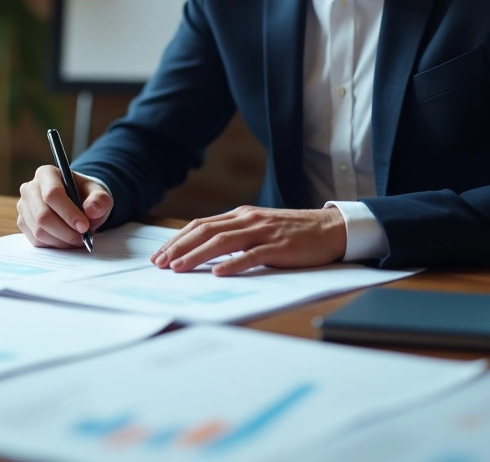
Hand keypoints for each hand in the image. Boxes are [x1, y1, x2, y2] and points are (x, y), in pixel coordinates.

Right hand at [17, 165, 112, 247]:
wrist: (77, 202)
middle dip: (66, 231)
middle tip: (83, 238)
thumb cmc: (86, 195)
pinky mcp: (23, 222)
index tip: (84, 226)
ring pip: (39, 231)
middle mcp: (30, 188)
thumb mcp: (98, 193)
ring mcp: (24, 206)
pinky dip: (54, 245)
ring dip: (61, 240)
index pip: (52, 194)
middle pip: (43, 215)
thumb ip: (99, 200)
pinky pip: (36, 240)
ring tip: (77, 239)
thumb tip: (91, 211)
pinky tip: (66, 240)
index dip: (68, 213)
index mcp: (47, 173)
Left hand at [150, 206, 347, 275]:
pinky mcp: (279, 247)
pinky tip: (219, 273)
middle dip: (179, 247)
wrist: (330, 228)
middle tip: (160, 263)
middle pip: (205, 230)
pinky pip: (253, 255)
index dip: (178, 239)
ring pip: (222, 241)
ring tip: (179, 268)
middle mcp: (248, 220)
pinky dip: (234, 264)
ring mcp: (263, 232)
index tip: (159, 254)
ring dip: (197, 255)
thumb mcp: (259, 228)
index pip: (201, 224)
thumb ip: (236, 236)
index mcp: (241, 215)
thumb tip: (205, 253)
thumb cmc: (293, 232)